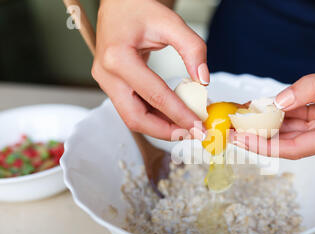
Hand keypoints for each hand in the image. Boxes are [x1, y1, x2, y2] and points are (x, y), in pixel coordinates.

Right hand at [92, 0, 208, 139]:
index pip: (154, 96)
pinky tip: (172, 116)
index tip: (198, 125)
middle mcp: (106, 74)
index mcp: (118, 58)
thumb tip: (203, 81)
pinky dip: (153, 116)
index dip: (179, 114)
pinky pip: (131, 108)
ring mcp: (105, 81)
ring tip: (185, 126)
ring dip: (159, 126)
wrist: (118, 3)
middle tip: (191, 133)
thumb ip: (192, 49)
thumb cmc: (139, 8)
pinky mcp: (110, 85)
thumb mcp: (171, 22)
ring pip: (132, 117)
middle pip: (136, 118)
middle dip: (165, 130)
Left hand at [233, 55, 314, 158]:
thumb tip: (277, 100)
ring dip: (267, 123)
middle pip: (288, 142)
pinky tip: (261, 107)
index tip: (241, 138)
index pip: (293, 149)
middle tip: (233, 126)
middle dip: (259, 134)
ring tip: (242, 114)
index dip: (264, 145)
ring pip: (290, 131)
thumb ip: (307, 90)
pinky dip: (280, 113)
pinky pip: (297, 120)